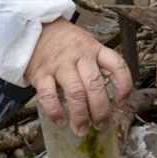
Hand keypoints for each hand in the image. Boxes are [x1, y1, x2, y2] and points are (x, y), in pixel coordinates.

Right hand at [25, 18, 132, 135]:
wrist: (33, 29)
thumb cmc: (63, 42)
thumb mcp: (86, 45)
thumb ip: (98, 65)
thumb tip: (112, 96)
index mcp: (94, 49)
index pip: (116, 65)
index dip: (123, 85)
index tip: (122, 102)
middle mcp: (79, 56)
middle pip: (95, 85)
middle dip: (100, 110)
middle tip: (100, 124)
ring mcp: (59, 65)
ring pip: (75, 92)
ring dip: (80, 115)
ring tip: (81, 129)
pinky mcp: (41, 73)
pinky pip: (49, 95)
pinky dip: (55, 111)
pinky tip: (60, 120)